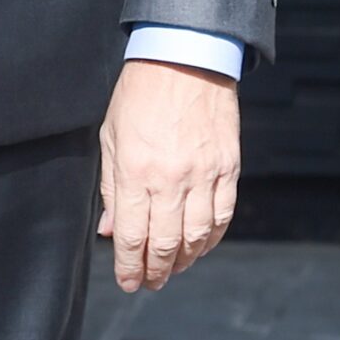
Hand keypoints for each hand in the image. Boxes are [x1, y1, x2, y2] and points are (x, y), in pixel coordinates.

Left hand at [97, 58, 239, 291]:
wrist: (184, 57)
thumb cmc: (140, 93)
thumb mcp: (111, 136)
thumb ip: (112, 188)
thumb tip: (112, 231)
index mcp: (135, 170)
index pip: (132, 236)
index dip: (129, 267)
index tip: (127, 282)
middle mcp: (171, 179)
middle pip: (164, 244)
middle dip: (154, 272)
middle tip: (148, 282)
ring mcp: (203, 175)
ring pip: (196, 237)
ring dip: (183, 261)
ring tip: (172, 268)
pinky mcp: (228, 168)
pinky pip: (223, 217)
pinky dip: (211, 239)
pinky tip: (200, 246)